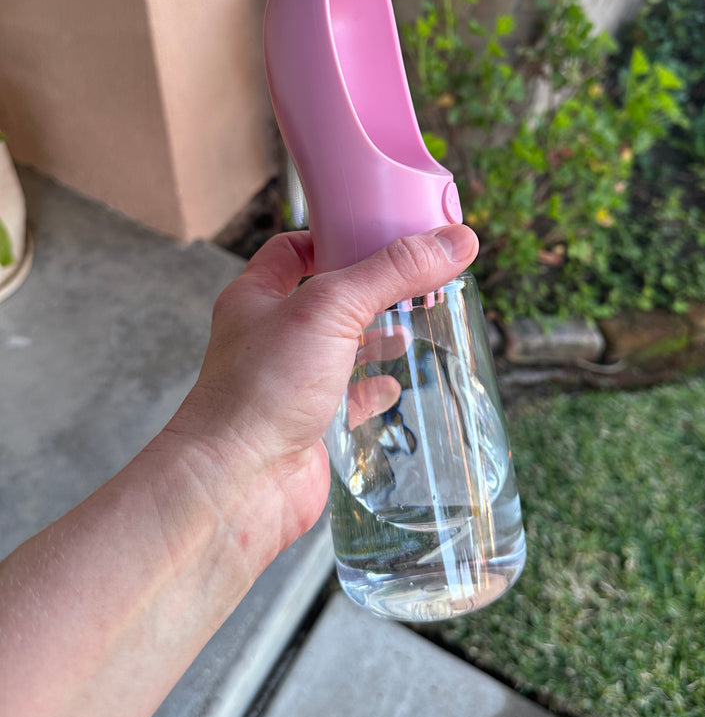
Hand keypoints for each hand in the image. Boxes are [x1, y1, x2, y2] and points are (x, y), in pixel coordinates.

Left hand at [164, 224, 478, 564]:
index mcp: (257, 297)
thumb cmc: (260, 390)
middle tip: (414, 279)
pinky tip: (395, 388)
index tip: (377, 232)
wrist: (236, 484)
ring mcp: (288, 384)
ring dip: (374, 340)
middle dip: (368, 290)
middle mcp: (268, 338)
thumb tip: (457, 239)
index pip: (292, 249)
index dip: (332, 236)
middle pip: (325, 300)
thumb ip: (393, 272)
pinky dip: (373, 392)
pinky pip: (346, 402)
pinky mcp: (309, 427)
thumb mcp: (330, 309)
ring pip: (338, 352)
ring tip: (413, 327)